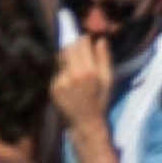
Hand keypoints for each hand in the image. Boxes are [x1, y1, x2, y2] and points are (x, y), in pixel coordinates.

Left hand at [51, 30, 113, 144]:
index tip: (86, 41)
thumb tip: (100, 39)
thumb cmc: (100, 100)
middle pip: (69, 48)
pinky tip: (70, 80)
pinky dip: (62, 70)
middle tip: (80, 51)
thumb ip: (104, 58)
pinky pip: (57, 70)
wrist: (86, 123)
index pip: (81, 44)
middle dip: (75, 46)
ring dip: (68, 57)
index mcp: (89, 72)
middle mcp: (73, 75)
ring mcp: (61, 81)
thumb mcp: (108, 80)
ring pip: (61, 58)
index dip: (84, 40)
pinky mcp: (53, 87)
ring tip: (76, 67)